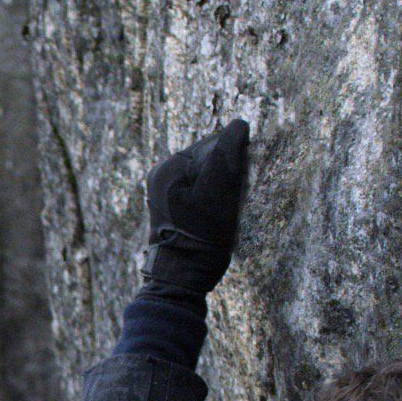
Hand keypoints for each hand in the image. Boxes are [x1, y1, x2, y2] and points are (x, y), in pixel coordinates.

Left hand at [140, 120, 250, 298]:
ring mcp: (163, 192)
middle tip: (232, 200)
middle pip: (208, 159)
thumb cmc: (202, 237)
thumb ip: (228, 154)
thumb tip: (240, 124)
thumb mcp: (221, 192)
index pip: (214, 145)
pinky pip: (198, 192)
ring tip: (223, 212)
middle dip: (226, 173)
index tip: (240, 183)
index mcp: (169, 167)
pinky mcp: (169, 207)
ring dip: (221, 187)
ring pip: (205, 176)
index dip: (235, 162)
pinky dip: (211, 199)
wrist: (181, 277)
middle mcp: (161, 175)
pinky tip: (214, 218)